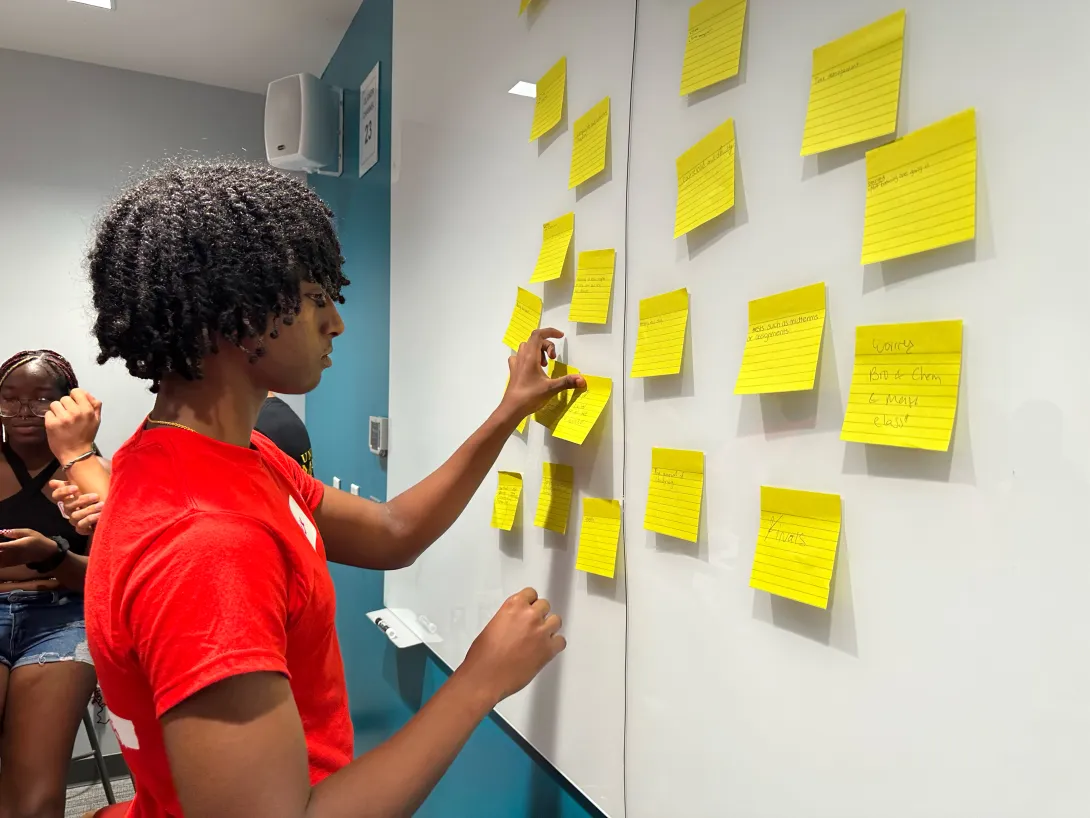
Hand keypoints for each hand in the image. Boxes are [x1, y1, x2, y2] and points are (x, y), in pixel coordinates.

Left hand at [0, 529, 58, 567]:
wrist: (46, 553)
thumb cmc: (37, 540)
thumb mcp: (29, 532)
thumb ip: (15, 532)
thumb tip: (2, 531)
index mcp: (16, 545)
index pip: (0, 546)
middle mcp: (11, 554)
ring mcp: (10, 560)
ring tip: (0, 549)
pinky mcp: (10, 564)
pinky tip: (0, 553)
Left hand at [45, 388, 101, 464]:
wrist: (76, 454)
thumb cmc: (86, 436)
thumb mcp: (96, 420)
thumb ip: (95, 405)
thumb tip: (86, 394)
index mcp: (87, 410)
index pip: (76, 391)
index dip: (75, 398)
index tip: (74, 405)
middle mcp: (75, 412)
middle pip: (64, 398)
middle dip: (65, 406)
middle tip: (68, 416)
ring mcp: (62, 418)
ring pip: (55, 404)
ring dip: (57, 411)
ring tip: (62, 421)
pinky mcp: (51, 423)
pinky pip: (48, 413)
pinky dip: (51, 419)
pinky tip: (56, 426)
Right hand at [50, 480, 101, 534]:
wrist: (106, 508)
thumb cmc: (94, 493)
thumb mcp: (86, 484)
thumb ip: (74, 480)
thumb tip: (52, 482)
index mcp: (67, 498)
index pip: (57, 495)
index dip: (64, 491)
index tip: (76, 487)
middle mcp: (68, 509)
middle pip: (68, 506)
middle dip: (82, 500)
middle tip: (96, 496)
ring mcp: (74, 520)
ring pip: (75, 516)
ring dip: (89, 510)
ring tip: (102, 505)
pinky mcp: (81, 529)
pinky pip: (81, 527)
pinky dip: (90, 521)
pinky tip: (99, 515)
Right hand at [460, 587, 565, 704]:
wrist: (485, 676)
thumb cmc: (483, 656)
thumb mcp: (493, 626)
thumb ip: (509, 620)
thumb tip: (516, 625)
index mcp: (513, 606)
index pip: (531, 594)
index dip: (530, 602)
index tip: (529, 608)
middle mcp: (530, 616)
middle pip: (545, 606)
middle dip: (539, 615)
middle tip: (532, 626)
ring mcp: (541, 632)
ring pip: (556, 621)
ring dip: (549, 628)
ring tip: (541, 637)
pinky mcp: (548, 650)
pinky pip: (561, 641)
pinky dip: (555, 645)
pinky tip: (547, 649)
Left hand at [501, 329, 585, 420]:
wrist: (512, 408)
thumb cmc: (529, 396)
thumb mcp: (551, 388)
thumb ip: (567, 382)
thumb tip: (582, 379)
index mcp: (530, 357)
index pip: (538, 335)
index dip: (550, 332)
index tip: (561, 336)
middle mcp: (521, 357)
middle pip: (534, 341)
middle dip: (547, 345)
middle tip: (553, 359)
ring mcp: (516, 364)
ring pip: (526, 347)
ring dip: (538, 351)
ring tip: (544, 364)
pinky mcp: (514, 371)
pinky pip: (520, 357)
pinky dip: (529, 357)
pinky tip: (534, 369)